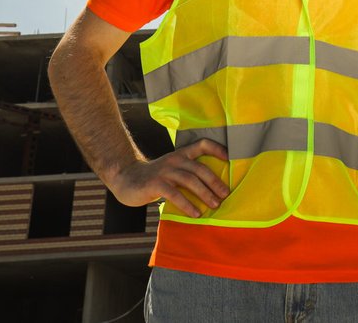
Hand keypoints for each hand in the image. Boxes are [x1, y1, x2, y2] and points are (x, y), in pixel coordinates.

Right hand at [106, 139, 230, 218]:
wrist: (126, 179)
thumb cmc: (155, 178)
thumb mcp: (172, 170)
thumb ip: (187, 173)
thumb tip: (213, 188)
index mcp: (181, 154)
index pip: (202, 144)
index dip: (217, 148)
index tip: (231, 157)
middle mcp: (174, 160)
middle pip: (200, 168)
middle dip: (215, 182)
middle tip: (225, 194)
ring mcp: (165, 171)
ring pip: (190, 180)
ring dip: (205, 194)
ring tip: (215, 205)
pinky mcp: (156, 184)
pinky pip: (175, 194)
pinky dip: (187, 204)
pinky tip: (195, 213)